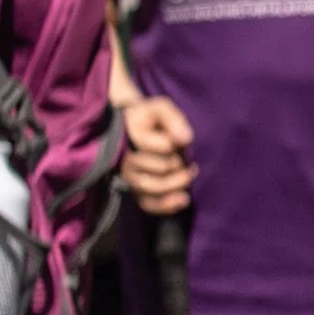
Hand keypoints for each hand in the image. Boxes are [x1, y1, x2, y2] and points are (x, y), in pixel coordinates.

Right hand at [121, 92, 196, 215]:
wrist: (136, 129)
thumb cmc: (151, 118)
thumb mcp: (162, 109)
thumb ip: (173, 119)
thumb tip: (183, 138)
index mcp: (128, 135)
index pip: (147, 144)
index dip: (169, 145)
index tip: (180, 140)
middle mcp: (124, 158)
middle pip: (152, 167)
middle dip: (175, 165)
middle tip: (187, 160)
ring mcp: (128, 176)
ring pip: (149, 187)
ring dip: (174, 184)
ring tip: (189, 174)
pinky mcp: (135, 190)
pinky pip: (147, 204)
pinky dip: (166, 205)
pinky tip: (183, 199)